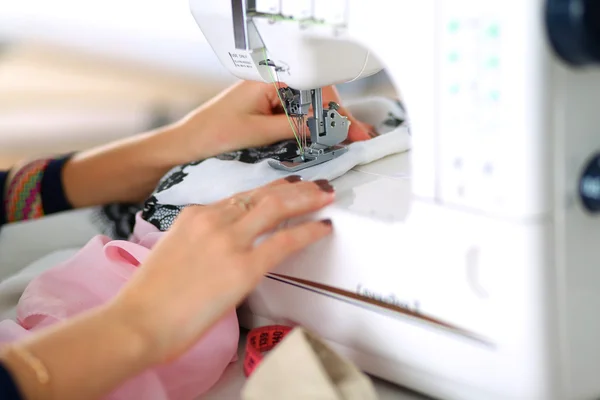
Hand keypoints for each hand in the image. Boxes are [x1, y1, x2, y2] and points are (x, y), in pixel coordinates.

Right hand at [111, 177, 334, 362]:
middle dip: (294, 188)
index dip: (267, 191)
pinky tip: (322, 227)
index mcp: (194, 216)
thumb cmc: (150, 297)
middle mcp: (214, 221)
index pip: (239, 197)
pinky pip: (285, 241)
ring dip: (306, 199)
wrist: (137, 320)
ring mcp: (230, 242)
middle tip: (314, 185)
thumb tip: (220, 248)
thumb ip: (199, 241)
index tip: (283, 187)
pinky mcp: (244, 268)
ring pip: (277, 208)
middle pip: (263, 194)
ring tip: (325, 196)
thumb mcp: (173, 253)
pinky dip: (308, 231)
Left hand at [168, 81, 372, 163]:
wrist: (183, 147)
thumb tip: (325, 128)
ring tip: (347, 141)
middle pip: (315, 97)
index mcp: (267, 80)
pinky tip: (324, 140)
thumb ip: (293, 128)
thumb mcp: (257, 133)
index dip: (336, 111)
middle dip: (336, 118)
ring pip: (308, 107)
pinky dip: (311, 129)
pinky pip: (295, 116)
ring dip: (327, 125)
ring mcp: (268, 98)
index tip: (353, 131)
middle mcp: (269, 84)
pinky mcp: (265, 111)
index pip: (314, 89)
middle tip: (358, 139)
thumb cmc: (210, 134)